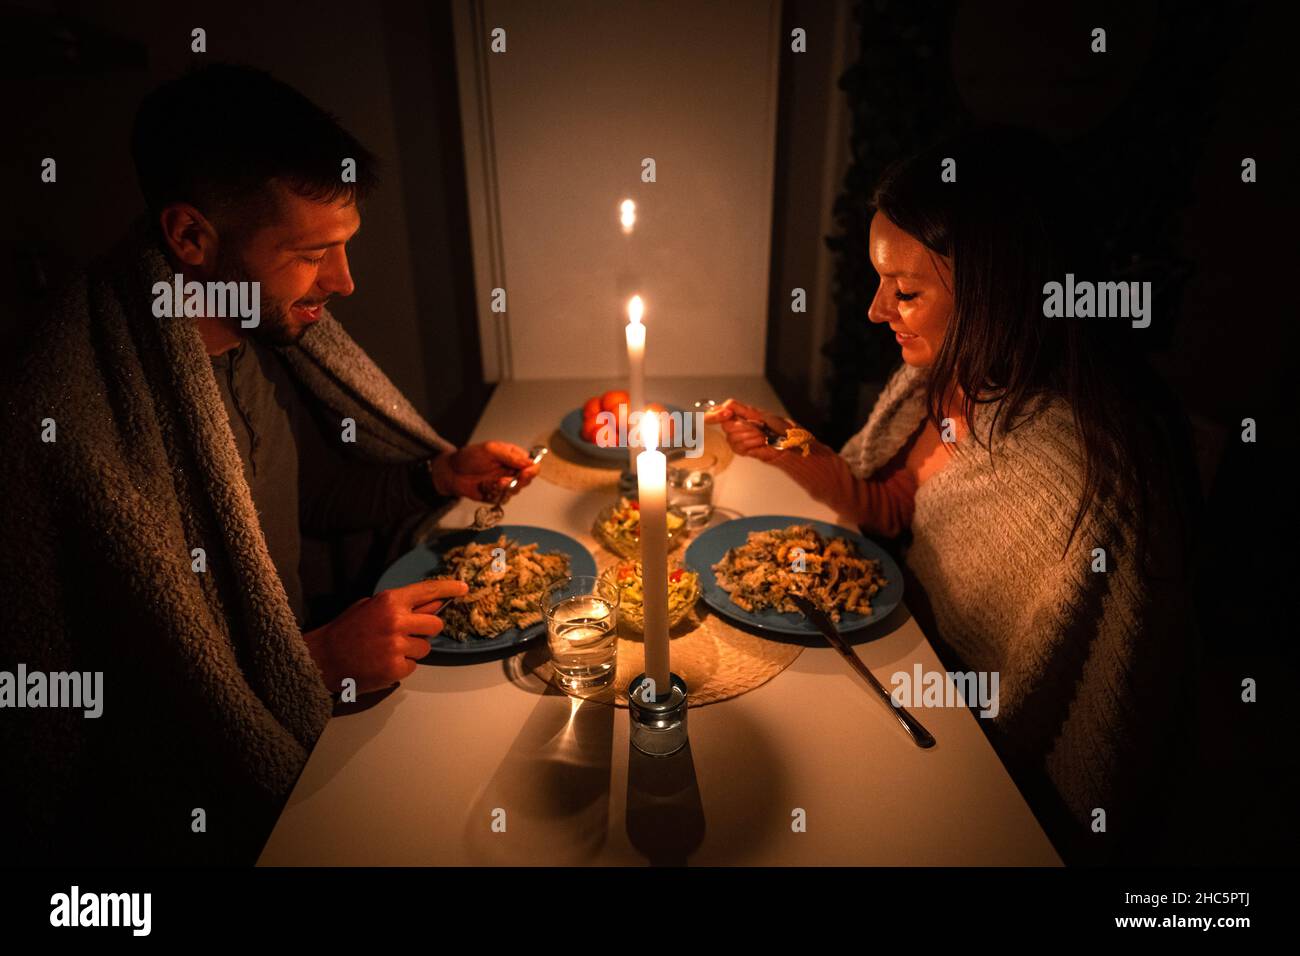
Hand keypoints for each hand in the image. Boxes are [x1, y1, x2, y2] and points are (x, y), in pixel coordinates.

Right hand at [302, 578, 468, 693]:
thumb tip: (432, 603)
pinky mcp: (396, 668)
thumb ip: (401, 605)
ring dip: (412, 650)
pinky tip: (383, 662)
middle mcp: (397, 621)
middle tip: (408, 634)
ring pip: (425, 648)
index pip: (427, 591)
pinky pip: (413, 665)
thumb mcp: (370, 607)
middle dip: (425, 630)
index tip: (463, 588)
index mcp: (389, 601)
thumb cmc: (346, 631)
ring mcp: (397, 646)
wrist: (323, 658)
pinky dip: (402, 666)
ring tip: (388, 650)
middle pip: (435, 624)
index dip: (448, 589)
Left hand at [429, 441, 540, 500]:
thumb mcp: (490, 450)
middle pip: (527, 480)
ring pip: (516, 491)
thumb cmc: (469, 457)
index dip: (531, 470)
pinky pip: (503, 499)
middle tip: (502, 480)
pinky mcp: (498, 495)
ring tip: (490, 483)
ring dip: (503, 488)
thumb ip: (510, 455)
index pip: (532, 464)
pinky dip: (494, 494)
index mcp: (513, 457)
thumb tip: (528, 462)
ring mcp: (506, 483)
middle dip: (516, 481)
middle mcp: (512, 470)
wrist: (452, 473)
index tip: (524, 473)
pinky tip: (485, 487)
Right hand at [704, 399, 794, 462]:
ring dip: (752, 435)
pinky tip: (760, 441)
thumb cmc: (773, 425)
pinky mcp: (740, 450)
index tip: (726, 414)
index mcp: (734, 415)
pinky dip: (753, 443)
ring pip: (734, 437)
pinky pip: (741, 446)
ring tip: (761, 434)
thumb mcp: (755, 412)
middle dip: (744, 426)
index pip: (714, 414)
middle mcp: (732, 427)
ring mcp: (734, 439)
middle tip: (757, 425)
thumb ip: (737, 407)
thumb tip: (723, 406)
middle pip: (726, 426)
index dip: (714, 415)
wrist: (782, 440)